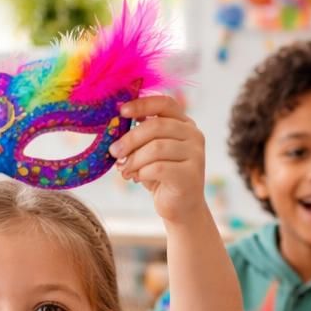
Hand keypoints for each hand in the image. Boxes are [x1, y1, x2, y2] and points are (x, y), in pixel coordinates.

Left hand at [111, 95, 206, 222]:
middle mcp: (194, 135)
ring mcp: (195, 154)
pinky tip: (137, 178)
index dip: (142, 104)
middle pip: (156, 126)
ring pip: (156, 148)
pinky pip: (158, 168)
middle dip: (130, 139)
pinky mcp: (190, 174)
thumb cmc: (161, 176)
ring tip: (125, 169)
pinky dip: (142, 172)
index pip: (165, 103)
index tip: (121, 111)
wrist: (180, 207)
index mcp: (184, 123)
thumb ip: (140, 136)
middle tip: (114, 151)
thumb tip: (115, 125)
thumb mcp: (149, 151)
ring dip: (134, 159)